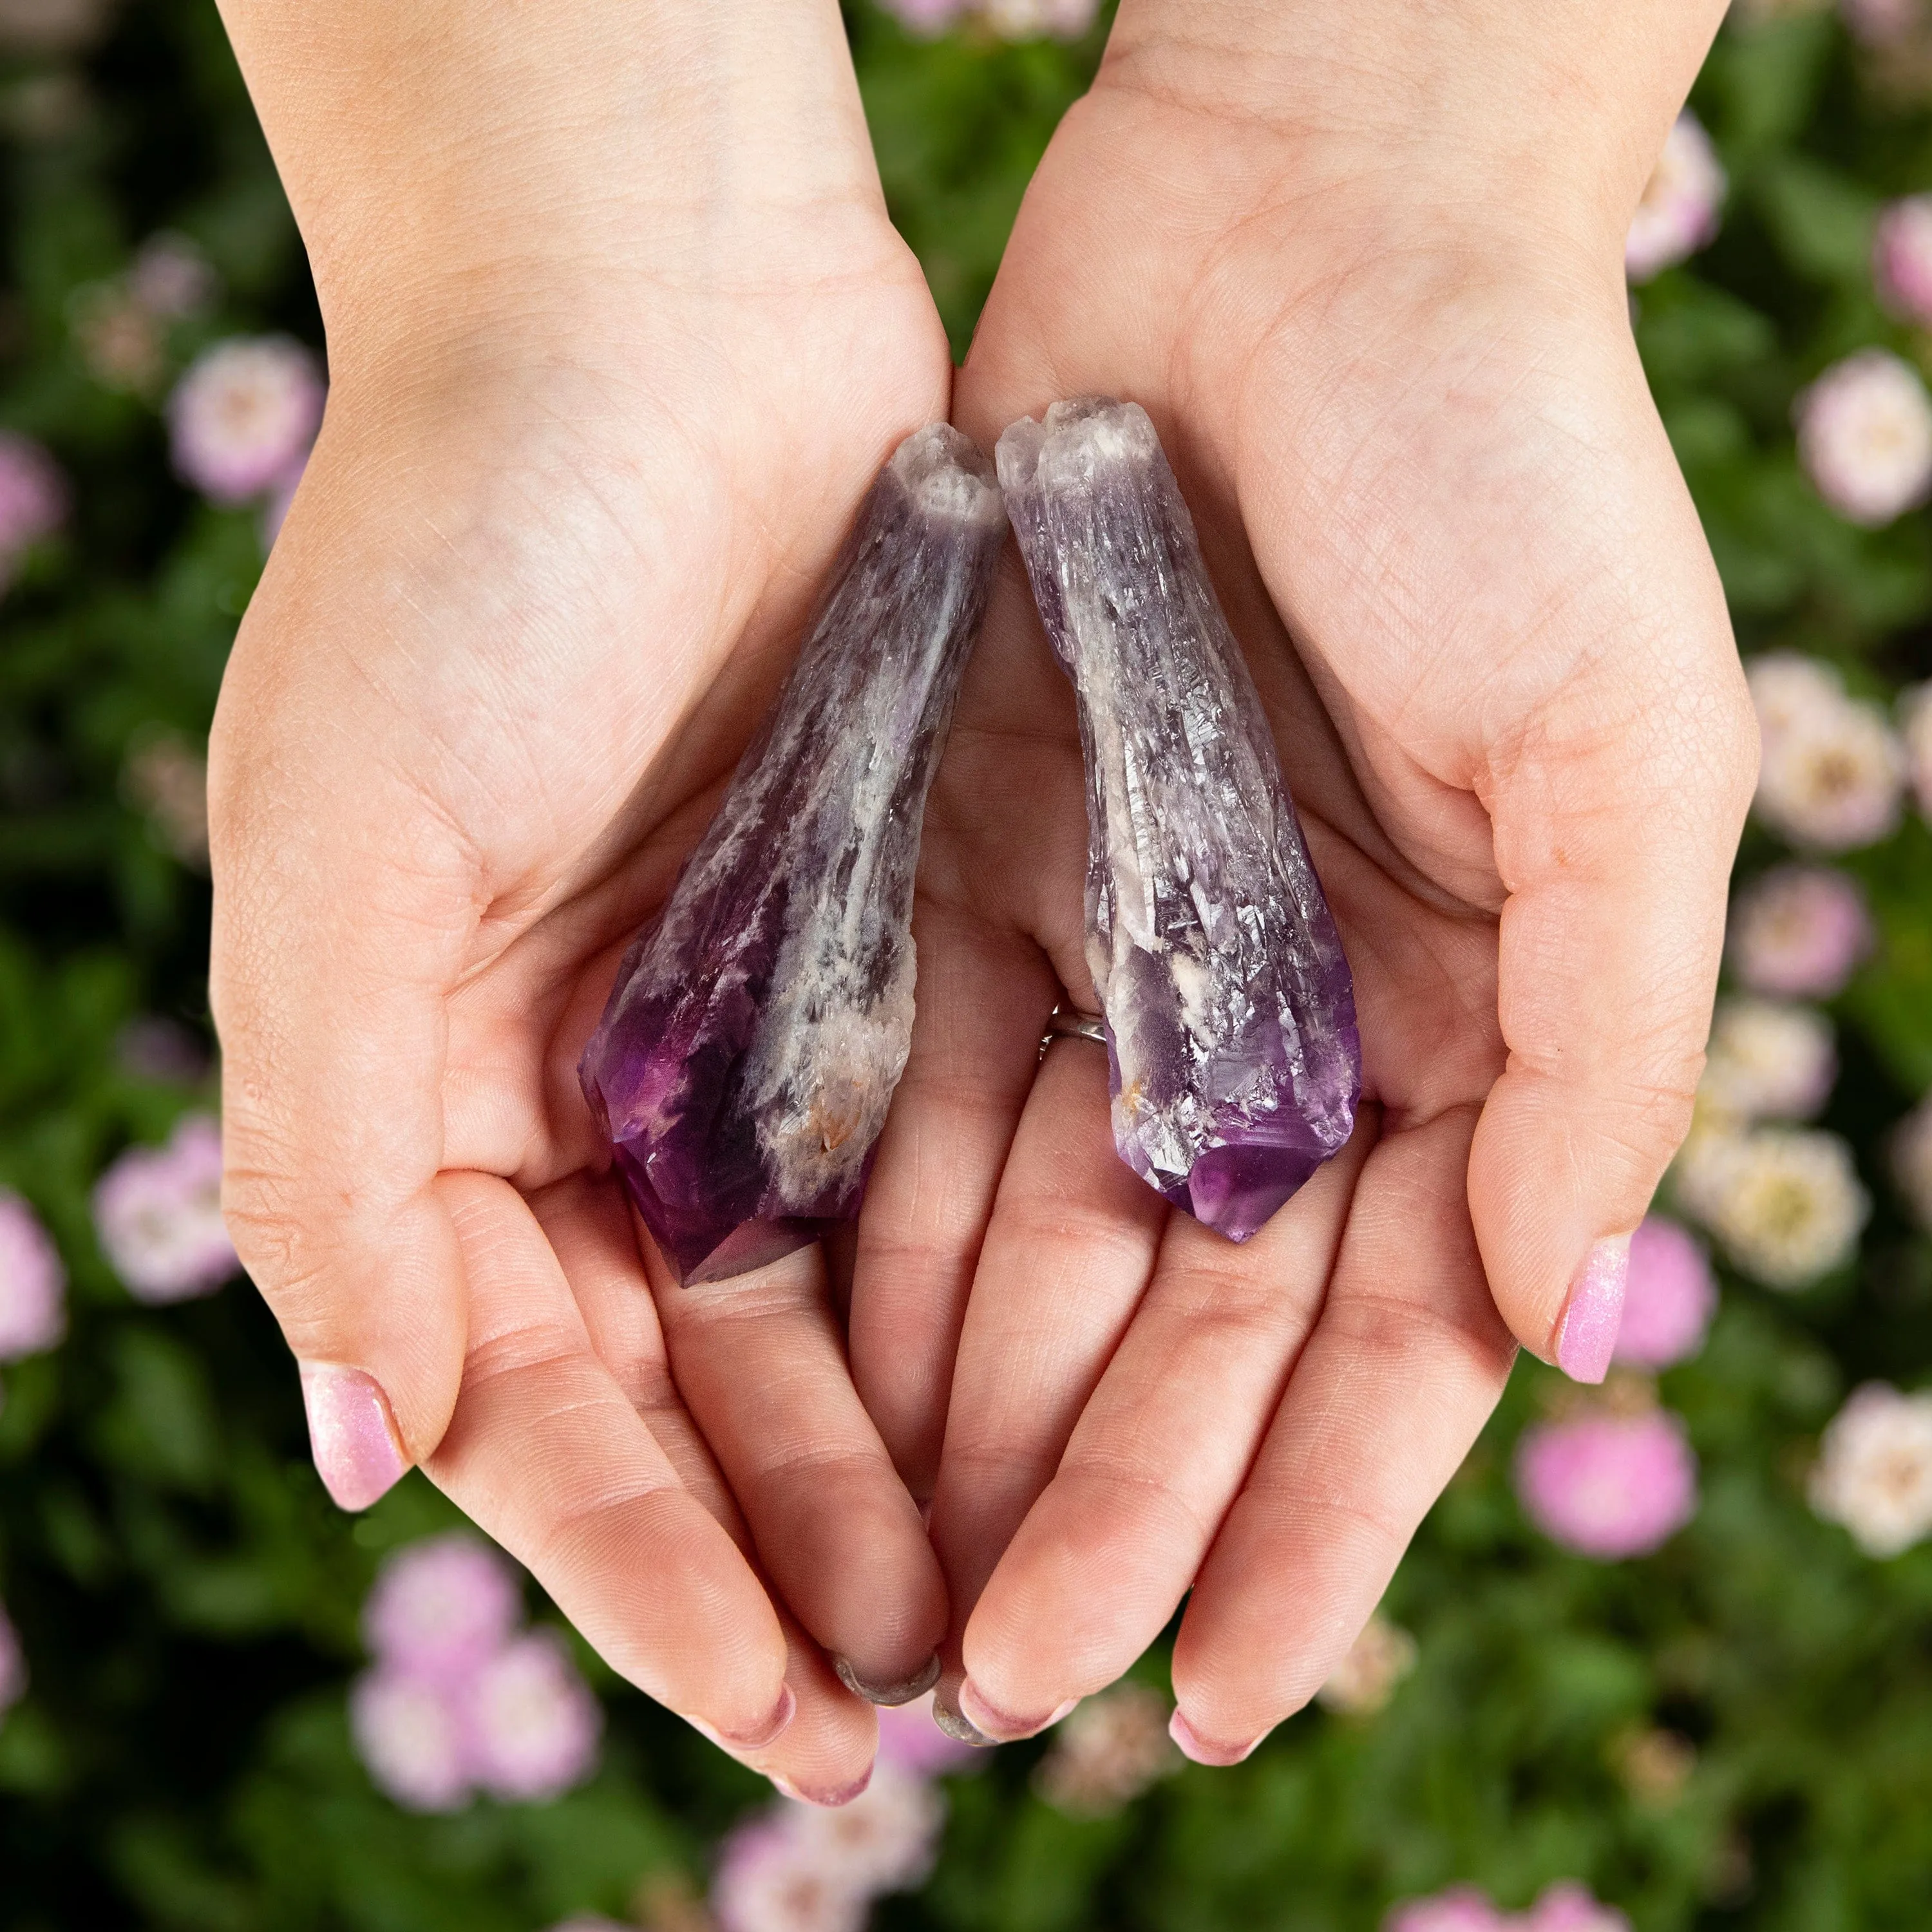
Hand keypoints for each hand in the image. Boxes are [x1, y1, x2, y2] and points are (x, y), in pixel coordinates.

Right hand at [209, 0, 952, 1794]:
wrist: (656, 314)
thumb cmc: (468, 553)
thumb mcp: (339, 855)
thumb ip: (333, 1155)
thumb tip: (363, 1444)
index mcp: (440, 1099)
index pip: (543, 1401)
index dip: (650, 1570)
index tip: (781, 1716)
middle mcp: (592, 1087)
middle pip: (701, 1384)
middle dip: (798, 1542)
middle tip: (919, 1701)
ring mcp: (746, 1017)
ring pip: (834, 1301)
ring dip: (907, 1452)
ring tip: (1008, 1599)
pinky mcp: (882, 933)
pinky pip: (938, 1153)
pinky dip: (984, 1276)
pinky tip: (1063, 1395)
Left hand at [845, 0, 1754, 1756]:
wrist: (1302, 230)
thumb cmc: (1506, 473)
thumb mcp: (1625, 762)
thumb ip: (1604, 1052)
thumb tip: (1552, 1326)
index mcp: (1460, 1032)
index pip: (1381, 1346)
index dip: (1307, 1529)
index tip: (1222, 1692)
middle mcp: (1282, 1022)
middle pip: (1187, 1329)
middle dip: (1110, 1505)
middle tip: (1011, 1682)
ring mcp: (1121, 951)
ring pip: (1036, 1238)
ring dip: (974, 1408)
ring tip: (894, 1578)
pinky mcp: (978, 863)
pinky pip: (923, 1082)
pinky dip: (880, 1223)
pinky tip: (820, 1368)